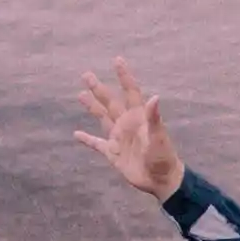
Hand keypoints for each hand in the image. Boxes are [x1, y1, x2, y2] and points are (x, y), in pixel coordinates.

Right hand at [73, 67, 183, 204]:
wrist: (161, 180)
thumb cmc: (163, 157)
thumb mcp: (159, 137)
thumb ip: (154, 118)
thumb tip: (155, 97)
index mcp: (138, 117)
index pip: (130, 92)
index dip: (124, 76)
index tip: (117, 60)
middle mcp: (127, 124)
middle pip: (110, 102)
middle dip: (98, 88)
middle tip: (86, 74)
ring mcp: (119, 138)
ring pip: (102, 118)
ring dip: (92, 107)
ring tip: (80, 94)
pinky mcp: (113, 153)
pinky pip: (97, 144)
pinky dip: (86, 139)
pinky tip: (76, 134)